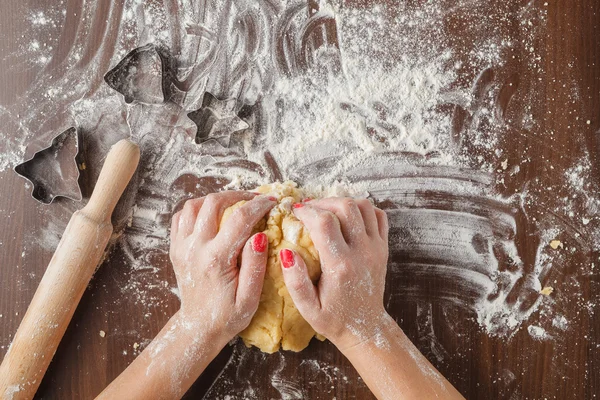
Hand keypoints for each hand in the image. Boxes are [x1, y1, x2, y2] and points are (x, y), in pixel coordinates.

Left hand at [169, 191, 275, 339]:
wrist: (198, 328)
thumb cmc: (228, 316)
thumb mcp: (249, 298)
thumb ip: (255, 266)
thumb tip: (261, 235)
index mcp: (216, 260)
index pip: (239, 219)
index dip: (258, 205)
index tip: (271, 201)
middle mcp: (195, 249)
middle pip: (213, 203)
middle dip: (238, 195)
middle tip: (254, 200)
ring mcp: (181, 247)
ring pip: (194, 205)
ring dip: (216, 199)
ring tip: (234, 204)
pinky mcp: (176, 249)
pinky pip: (181, 217)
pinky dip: (197, 209)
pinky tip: (212, 216)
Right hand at [279, 198, 389, 350]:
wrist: (365, 328)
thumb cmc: (333, 319)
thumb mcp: (308, 308)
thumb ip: (295, 281)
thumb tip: (286, 252)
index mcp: (341, 266)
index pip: (324, 223)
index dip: (307, 211)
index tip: (294, 212)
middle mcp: (362, 252)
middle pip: (346, 207)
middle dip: (323, 202)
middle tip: (308, 209)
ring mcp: (376, 248)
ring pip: (363, 206)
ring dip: (342, 202)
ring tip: (325, 210)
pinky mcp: (383, 247)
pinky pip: (378, 216)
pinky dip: (363, 209)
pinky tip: (347, 217)